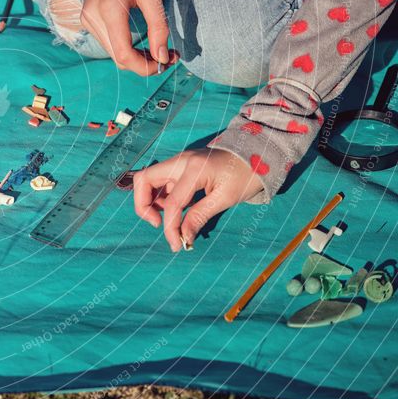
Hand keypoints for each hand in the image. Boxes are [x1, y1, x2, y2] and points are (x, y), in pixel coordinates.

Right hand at [81, 0, 175, 73]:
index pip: (124, 54)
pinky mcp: (88, 19)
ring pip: (114, 54)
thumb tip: (163, 56)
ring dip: (136, 57)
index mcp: (109, 10)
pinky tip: (142, 42)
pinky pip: (109, 44)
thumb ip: (158, 25)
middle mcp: (93, 18)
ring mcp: (87, 20)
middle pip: (119, 59)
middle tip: (170, 56)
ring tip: (160, 49)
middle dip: (144, 63)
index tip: (166, 62)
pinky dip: (126, 48)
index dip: (146, 66)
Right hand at [133, 148, 264, 251]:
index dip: (170, 227)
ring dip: (151, 200)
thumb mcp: (224, 199)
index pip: (171, 202)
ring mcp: (178, 162)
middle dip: (143, 204)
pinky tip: (177, 209)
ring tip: (169, 218)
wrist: (256, 154)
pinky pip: (161, 181)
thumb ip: (199, 216)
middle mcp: (180, 161)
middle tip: (157, 223)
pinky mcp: (180, 165)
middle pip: (144, 179)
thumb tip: (183, 238)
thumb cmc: (245, 176)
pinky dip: (161, 196)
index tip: (176, 244)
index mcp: (194, 169)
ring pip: (148, 179)